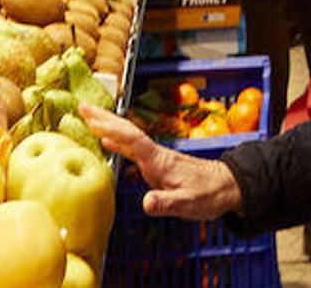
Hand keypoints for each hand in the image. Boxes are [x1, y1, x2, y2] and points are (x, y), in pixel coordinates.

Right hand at [81, 104, 242, 219]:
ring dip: (107, 125)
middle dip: (103, 118)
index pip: (131, 139)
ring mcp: (154, 156)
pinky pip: (131, 146)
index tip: (91, 119)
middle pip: (125, 130)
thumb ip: (166, 203)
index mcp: (158, 160)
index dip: (111, 129)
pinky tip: (106, 141)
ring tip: (87, 116)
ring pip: (126, 135)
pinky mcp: (156, 162)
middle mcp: (153, 153)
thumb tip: (145, 204)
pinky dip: (116, 140)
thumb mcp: (188, 204)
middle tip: (81, 105)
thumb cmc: (209, 195)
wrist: (228, 187)